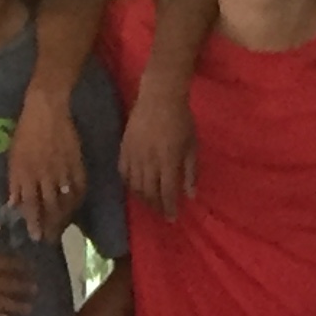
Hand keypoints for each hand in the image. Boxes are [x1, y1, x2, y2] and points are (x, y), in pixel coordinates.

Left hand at [5, 91, 88, 242]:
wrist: (46, 110)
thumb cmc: (25, 132)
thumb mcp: (13, 156)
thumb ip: (14, 182)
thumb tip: (13, 204)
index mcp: (25, 174)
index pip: (30, 204)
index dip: (33, 222)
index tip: (35, 236)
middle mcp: (43, 176)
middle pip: (48, 207)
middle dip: (49, 225)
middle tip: (50, 239)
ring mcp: (61, 170)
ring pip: (64, 200)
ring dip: (63, 217)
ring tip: (62, 229)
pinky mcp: (75, 163)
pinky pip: (79, 187)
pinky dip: (78, 200)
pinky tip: (76, 208)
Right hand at [118, 75, 194, 218]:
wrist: (159, 97)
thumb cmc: (181, 119)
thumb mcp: (192, 145)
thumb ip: (190, 171)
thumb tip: (191, 195)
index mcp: (168, 160)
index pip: (166, 192)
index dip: (169, 207)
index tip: (172, 219)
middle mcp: (149, 161)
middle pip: (149, 192)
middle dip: (156, 206)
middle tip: (162, 213)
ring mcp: (134, 155)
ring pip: (134, 185)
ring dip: (142, 198)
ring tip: (149, 204)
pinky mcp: (124, 148)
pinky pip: (123, 172)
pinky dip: (129, 184)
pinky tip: (134, 188)